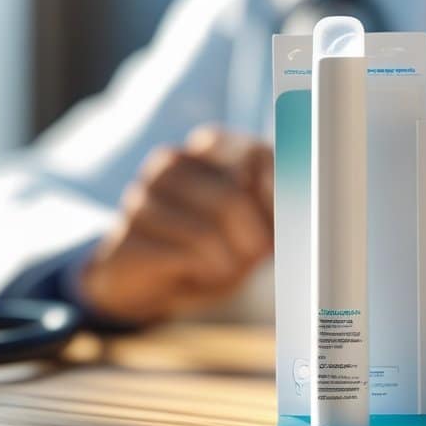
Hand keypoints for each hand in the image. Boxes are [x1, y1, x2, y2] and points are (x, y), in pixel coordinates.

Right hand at [79, 126, 273, 322]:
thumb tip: (301, 192)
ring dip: (227, 263)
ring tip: (224, 267)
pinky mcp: (124, 237)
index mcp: (209, 146)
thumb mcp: (259, 220)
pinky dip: (200, 274)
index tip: (277, 224)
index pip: (253, 155)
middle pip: (232, 197)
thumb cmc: (217, 245)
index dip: (274, 200)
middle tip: (254, 258)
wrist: (151, 279)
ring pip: (206, 232)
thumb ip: (279, 199)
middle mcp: (171, 162)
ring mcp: (141, 196)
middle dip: (252, 240)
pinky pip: (179, 257)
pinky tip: (196, 273)